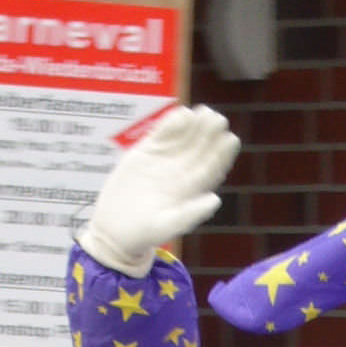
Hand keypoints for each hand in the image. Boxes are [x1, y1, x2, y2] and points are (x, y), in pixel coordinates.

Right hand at [76, 104, 239, 277]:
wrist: (114, 229)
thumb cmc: (143, 233)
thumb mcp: (166, 227)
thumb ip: (190, 214)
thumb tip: (216, 200)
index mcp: (190, 189)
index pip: (211, 168)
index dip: (222, 154)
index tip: (231, 140)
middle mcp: (180, 171)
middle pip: (200, 148)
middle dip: (210, 133)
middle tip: (218, 119)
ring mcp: (163, 159)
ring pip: (184, 137)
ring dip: (194, 124)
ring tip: (203, 112)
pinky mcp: (145, 151)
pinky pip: (161, 133)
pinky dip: (170, 123)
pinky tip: (181, 114)